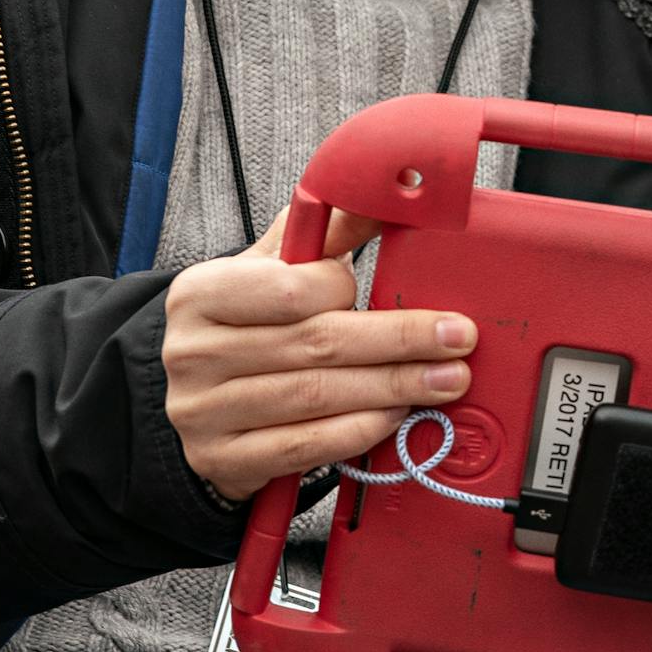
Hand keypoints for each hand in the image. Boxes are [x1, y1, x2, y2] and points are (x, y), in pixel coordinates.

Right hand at [161, 206, 473, 501]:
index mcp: (202, 293)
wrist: (197, 400)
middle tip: (458, 339)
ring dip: (394, 388)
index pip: (292, 289)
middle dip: (400, 341)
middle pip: (317, 344)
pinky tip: (398, 416)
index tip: (391, 290)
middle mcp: (194, 353)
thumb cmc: (246, 325)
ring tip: (445, 380)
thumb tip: (393, 192)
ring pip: (318, 397)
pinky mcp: (223, 459)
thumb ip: (324, 231)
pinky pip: (305, 447)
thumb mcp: (270, 269)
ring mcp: (203, 412)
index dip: (347, 289)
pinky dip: (359, 430)